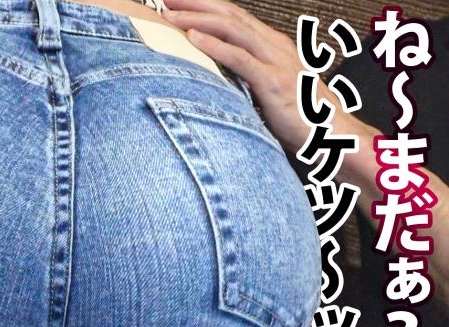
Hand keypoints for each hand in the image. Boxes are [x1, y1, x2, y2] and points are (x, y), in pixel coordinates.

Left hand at [160, 0, 372, 153]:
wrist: (336, 135)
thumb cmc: (303, 117)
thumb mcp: (268, 91)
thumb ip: (245, 79)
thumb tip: (215, 79)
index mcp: (273, 46)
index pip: (234, 17)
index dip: (205, 6)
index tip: (177, 1)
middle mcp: (274, 46)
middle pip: (229, 15)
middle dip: (196, 4)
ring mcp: (275, 62)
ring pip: (231, 29)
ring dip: (196, 20)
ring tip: (169, 15)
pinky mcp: (274, 82)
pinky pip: (240, 59)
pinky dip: (214, 46)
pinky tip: (193, 38)